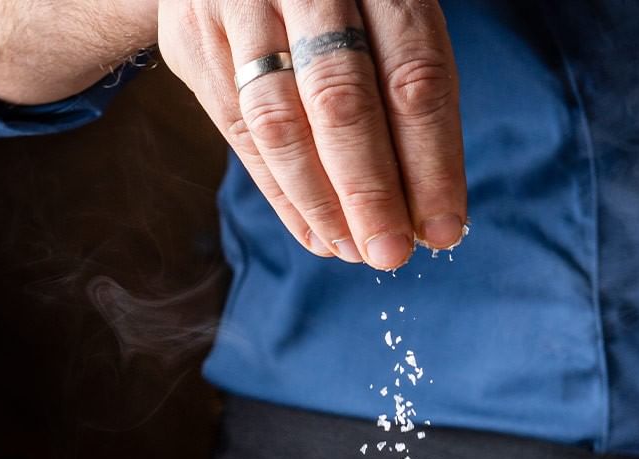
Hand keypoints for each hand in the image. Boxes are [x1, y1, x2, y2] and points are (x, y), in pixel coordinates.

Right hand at [158, 0, 466, 269]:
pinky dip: (281, 192)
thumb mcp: (384, 12)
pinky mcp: (195, 39)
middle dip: (370, 191)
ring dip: (319, 200)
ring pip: (279, 121)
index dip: (431, 161)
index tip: (443, 230)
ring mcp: (239, 4)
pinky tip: (315, 232)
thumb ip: (404, 91)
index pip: (414, 74)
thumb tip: (426, 209)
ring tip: (351, 249)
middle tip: (390, 253)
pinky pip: (239, 130)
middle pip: (341, 99)